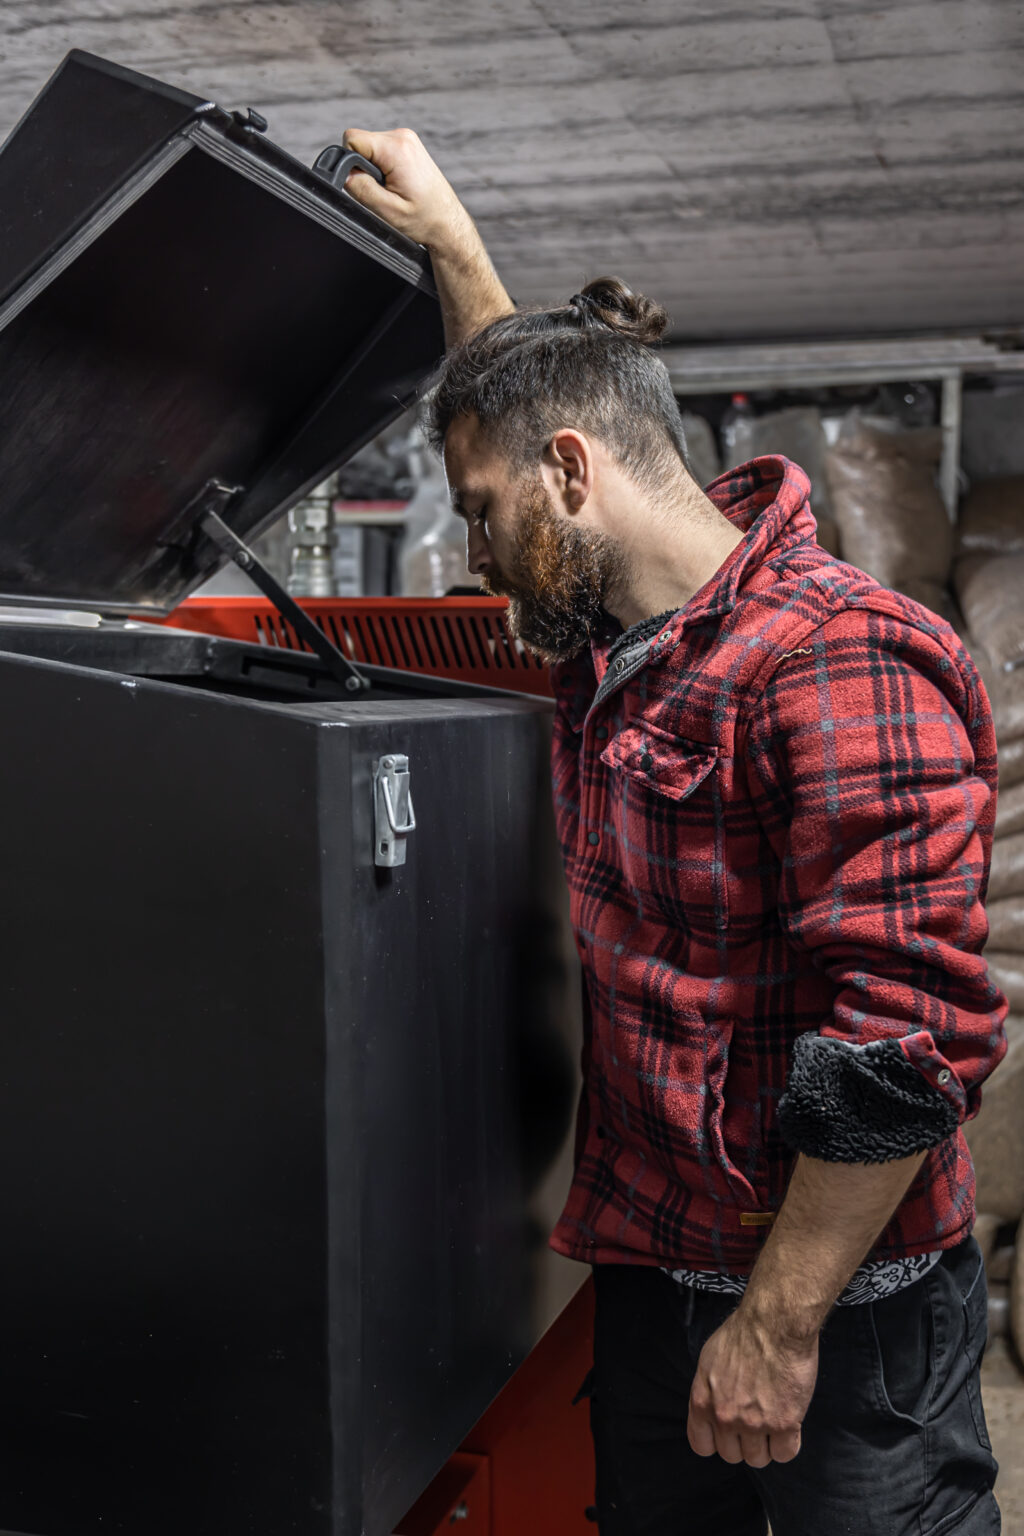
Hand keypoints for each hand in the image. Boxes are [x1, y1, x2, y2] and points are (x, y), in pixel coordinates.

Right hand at [340, 127, 471, 253]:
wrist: (447, 222)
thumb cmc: (424, 219)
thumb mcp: (386, 210)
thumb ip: (360, 188)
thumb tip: (344, 173)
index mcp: (397, 149)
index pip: (352, 139)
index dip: (351, 163)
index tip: (368, 183)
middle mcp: (402, 137)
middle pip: (360, 142)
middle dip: (364, 167)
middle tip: (384, 191)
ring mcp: (406, 139)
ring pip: (370, 147)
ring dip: (374, 168)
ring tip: (393, 188)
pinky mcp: (408, 145)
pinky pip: (381, 150)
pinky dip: (383, 167)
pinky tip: (397, 182)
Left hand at [686, 1306, 817, 1466]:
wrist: (775, 1322)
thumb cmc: (744, 1333)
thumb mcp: (710, 1360)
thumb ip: (709, 1391)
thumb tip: (714, 1409)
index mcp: (702, 1401)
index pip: (701, 1445)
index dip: (717, 1441)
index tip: (729, 1432)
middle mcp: (724, 1417)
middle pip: (732, 1455)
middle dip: (744, 1442)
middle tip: (756, 1420)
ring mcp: (753, 1423)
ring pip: (758, 1459)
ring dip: (767, 1444)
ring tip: (773, 1419)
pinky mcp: (783, 1424)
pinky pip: (784, 1454)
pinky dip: (788, 1443)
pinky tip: (789, 1424)